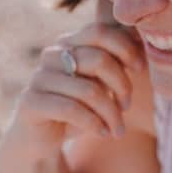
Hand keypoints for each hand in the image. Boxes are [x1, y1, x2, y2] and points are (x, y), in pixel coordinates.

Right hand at [3, 20, 150, 163]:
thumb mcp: (100, 83)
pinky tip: (103, 133)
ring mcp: (39, 78)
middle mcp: (51, 55)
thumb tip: (141, 38)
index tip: (139, 69)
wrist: (41, 139)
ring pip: (89, 90)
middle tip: (127, 106)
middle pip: (98, 60)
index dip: (125, 49)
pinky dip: (94, 123)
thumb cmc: (79, 107)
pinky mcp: (30, 102)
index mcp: (68, 43)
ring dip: (111, 114)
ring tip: (118, 129)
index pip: (100, 32)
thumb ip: (116, 60)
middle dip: (122, 86)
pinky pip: (71, 109)